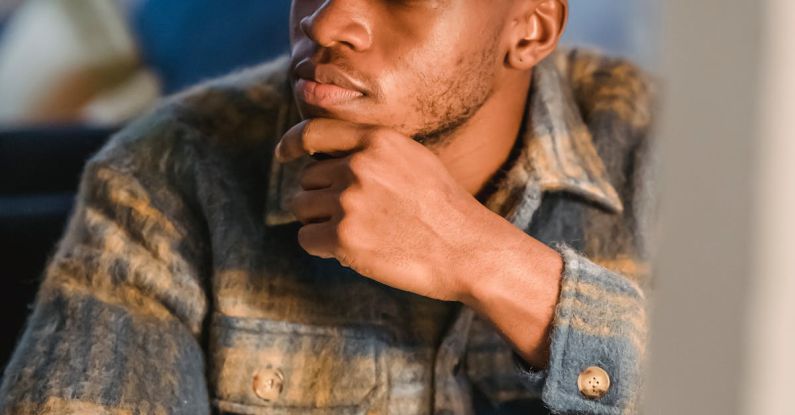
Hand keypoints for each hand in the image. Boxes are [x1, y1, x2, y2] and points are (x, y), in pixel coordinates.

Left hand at [274, 118, 495, 301]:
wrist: (469, 251)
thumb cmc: (445, 211)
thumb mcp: (414, 161)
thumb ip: (373, 155)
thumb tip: (327, 161)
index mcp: (378, 141)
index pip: (314, 132)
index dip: (292, 143)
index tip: (282, 154)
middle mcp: (359, 166)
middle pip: (307, 179)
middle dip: (321, 198)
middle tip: (354, 218)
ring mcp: (350, 202)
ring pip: (302, 208)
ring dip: (320, 223)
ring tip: (358, 234)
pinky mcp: (345, 238)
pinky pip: (306, 238)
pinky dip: (322, 247)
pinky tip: (352, 252)